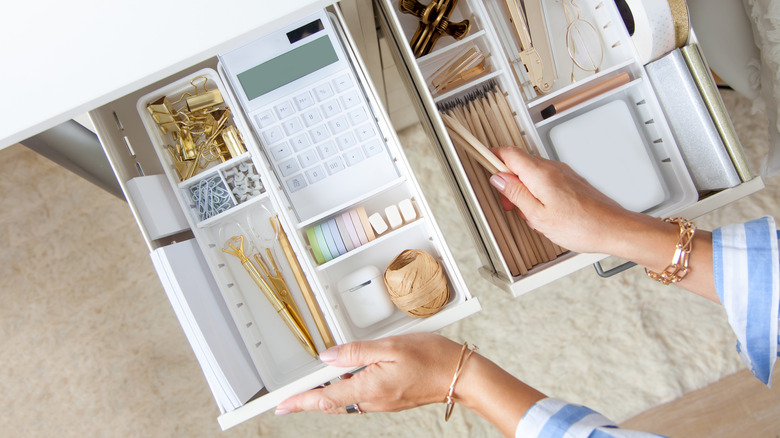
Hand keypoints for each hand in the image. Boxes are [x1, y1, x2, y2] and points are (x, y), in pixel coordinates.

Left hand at [275, 333, 463, 414]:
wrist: (459, 375)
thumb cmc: (432, 358)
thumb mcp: (391, 346)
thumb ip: (356, 352)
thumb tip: (328, 357)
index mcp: (369, 387)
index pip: (325, 398)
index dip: (300, 401)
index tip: (282, 406)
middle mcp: (373, 400)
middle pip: (332, 402)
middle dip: (309, 399)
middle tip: (289, 398)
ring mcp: (381, 402)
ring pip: (345, 400)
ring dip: (328, 393)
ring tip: (313, 384)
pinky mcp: (389, 399)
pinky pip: (360, 397)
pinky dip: (346, 389)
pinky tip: (346, 377)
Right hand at [488, 147, 638, 254]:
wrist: (613, 229)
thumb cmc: (581, 226)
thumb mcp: (538, 215)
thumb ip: (516, 194)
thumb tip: (499, 179)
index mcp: (540, 174)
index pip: (508, 153)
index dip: (492, 156)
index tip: (480, 159)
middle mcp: (552, 168)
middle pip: (519, 163)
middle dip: (507, 181)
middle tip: (507, 203)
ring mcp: (563, 174)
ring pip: (532, 173)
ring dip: (523, 190)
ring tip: (528, 213)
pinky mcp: (571, 182)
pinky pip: (545, 181)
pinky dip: (537, 193)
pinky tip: (542, 213)